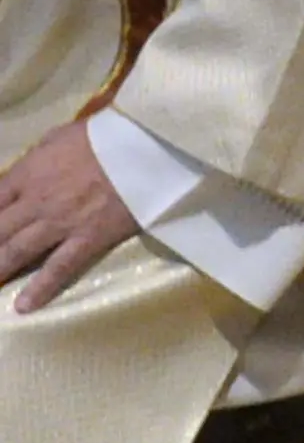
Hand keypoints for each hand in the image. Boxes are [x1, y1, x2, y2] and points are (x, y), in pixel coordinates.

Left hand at [0, 121, 143, 311]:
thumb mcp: (59, 136)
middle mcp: (35, 202)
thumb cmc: (106, 134)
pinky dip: (40, 289)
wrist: (148, 146)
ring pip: (17, 252)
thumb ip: (35, 158)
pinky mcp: (88, 239)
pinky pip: (59, 268)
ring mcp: (60, 223)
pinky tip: (22, 307)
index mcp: (28, 174)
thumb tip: (19, 176)